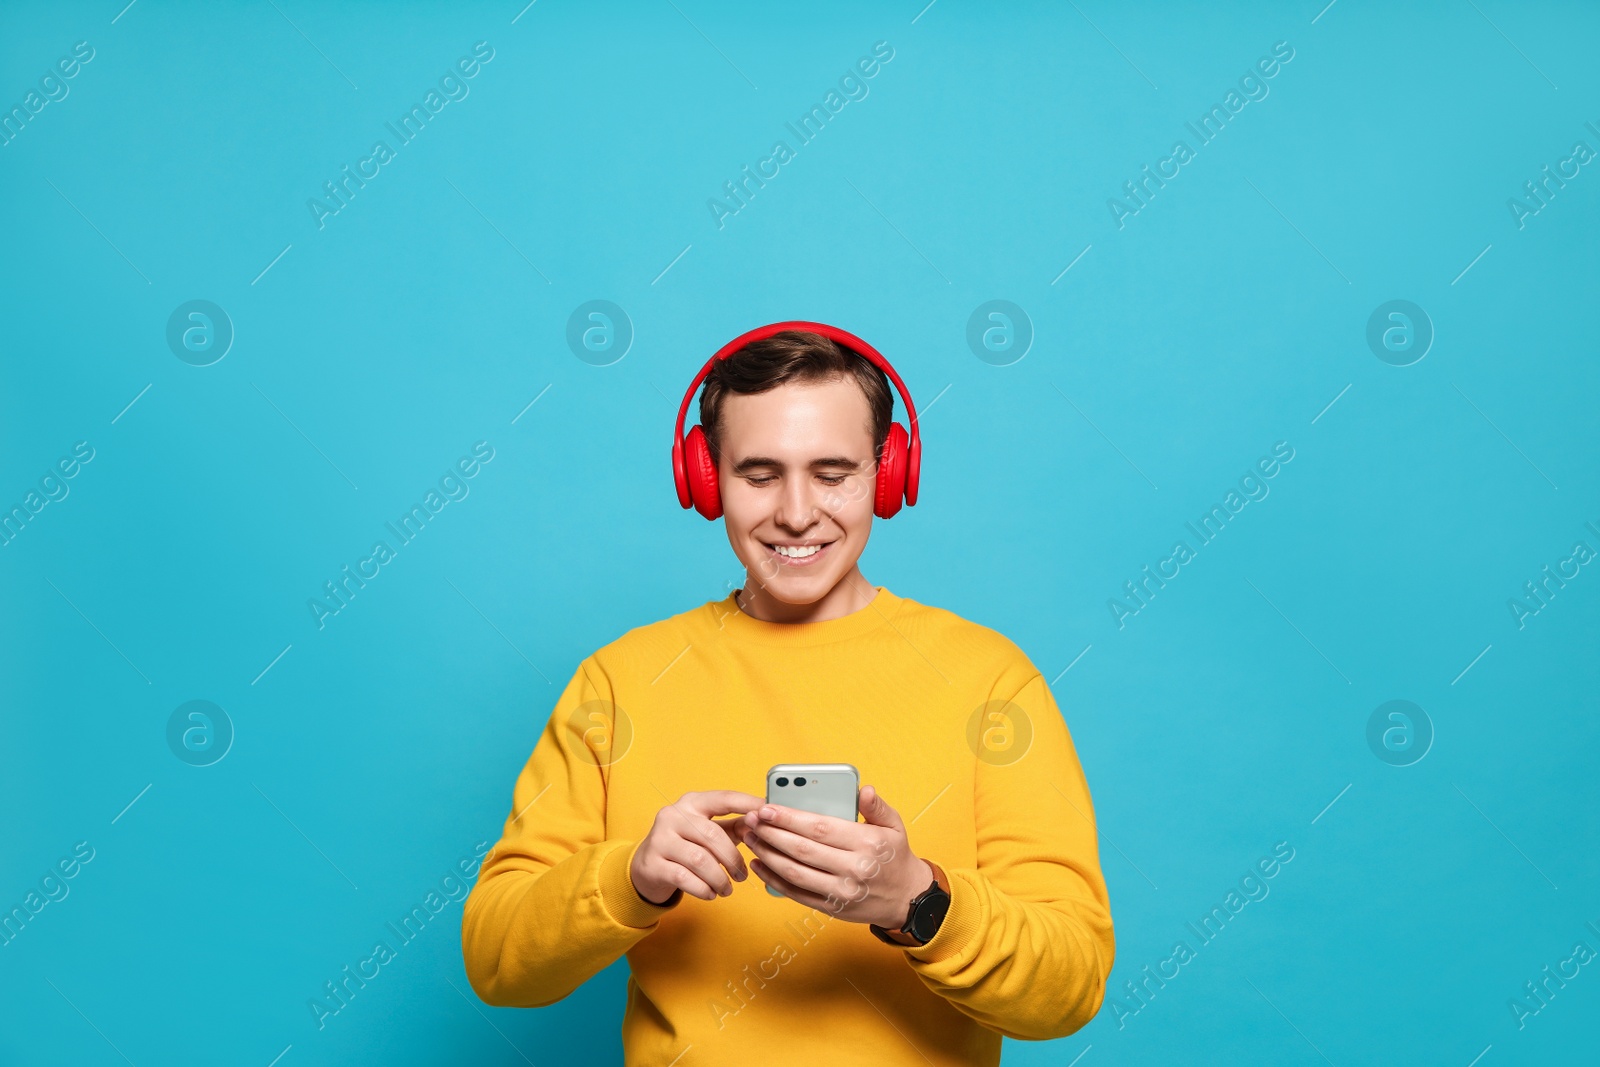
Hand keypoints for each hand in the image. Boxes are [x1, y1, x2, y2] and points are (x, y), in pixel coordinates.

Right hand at [631, 790, 764, 903]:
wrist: (647, 867)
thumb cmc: (686, 846)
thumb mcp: (709, 832)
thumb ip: (735, 827)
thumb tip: (762, 824)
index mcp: (692, 803)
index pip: (724, 798)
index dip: (748, 804)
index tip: (769, 813)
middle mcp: (673, 816)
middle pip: (713, 835)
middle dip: (733, 859)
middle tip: (742, 876)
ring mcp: (660, 839)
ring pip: (700, 860)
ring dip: (719, 879)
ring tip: (727, 889)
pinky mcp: (653, 863)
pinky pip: (684, 878)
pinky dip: (703, 889)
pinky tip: (710, 893)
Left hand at [741, 784, 931, 927]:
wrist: (906, 898)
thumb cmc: (895, 857)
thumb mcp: (894, 825)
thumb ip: (876, 806)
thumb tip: (864, 790)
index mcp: (867, 844)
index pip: (820, 828)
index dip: (789, 818)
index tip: (767, 808)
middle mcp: (853, 869)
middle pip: (802, 849)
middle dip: (771, 833)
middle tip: (751, 820)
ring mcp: (841, 892)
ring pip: (795, 872)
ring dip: (767, 854)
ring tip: (750, 838)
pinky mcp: (832, 908)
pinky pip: (796, 893)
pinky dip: (773, 880)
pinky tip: (759, 865)